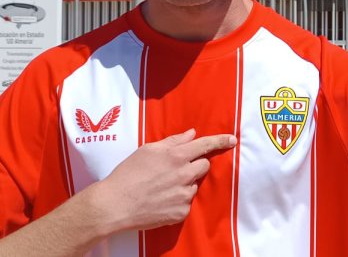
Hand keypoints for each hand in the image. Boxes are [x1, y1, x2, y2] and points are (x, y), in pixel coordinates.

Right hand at [91, 129, 236, 232]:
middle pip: (204, 165)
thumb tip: (191, 134)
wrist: (115, 204)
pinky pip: (186, 203)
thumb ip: (173, 141)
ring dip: (184, 184)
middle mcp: (184, 174)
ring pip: (194, 185)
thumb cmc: (128, 174)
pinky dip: (177, 201)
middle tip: (176, 169)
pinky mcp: (181, 212)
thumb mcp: (147, 150)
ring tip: (162, 188)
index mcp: (176, 156)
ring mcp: (184, 195)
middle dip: (195, 165)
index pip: (205, 145)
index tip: (232, 140)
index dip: (220, 141)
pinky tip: (161, 201)